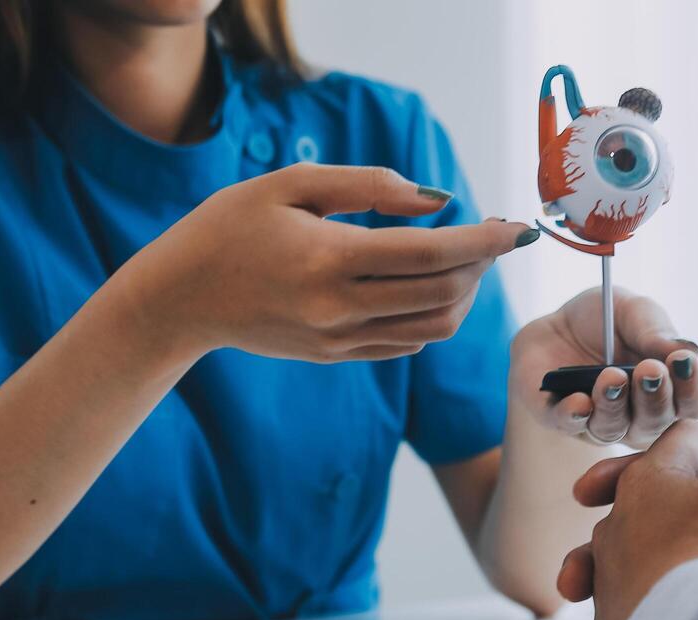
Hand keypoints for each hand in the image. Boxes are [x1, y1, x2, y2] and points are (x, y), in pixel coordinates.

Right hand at [113, 162, 534, 363]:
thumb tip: (436, 199)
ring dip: (463, 294)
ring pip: (432, 326)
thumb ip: (366, 186)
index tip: (517, 226)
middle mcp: (339, 307)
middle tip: (492, 236)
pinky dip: (431, 315)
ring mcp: (338, 340)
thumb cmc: (230, 227)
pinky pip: (406, 343)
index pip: (432, 254)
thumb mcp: (289, 185)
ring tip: (465, 261)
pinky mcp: (335, 356)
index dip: (484, 240)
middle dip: (481, 265)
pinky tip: (427, 287)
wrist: (180, 299)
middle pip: (442, 293)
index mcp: (329, 258)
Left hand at [510, 287, 697, 447]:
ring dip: (614, 404)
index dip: (693, 387)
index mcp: (667, 390)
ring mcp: (599, 422)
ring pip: (613, 428)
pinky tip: (579, 402)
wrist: (553, 322)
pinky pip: (569, 425)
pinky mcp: (560, 419)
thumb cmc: (603, 321)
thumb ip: (656, 331)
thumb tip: (689, 351)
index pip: (693, 403)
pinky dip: (574, 415)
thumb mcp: (633, 312)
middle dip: (654, 397)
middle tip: (648, 370)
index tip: (684, 361)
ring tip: (612, 377)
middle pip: (655, 422)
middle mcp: (638, 416)